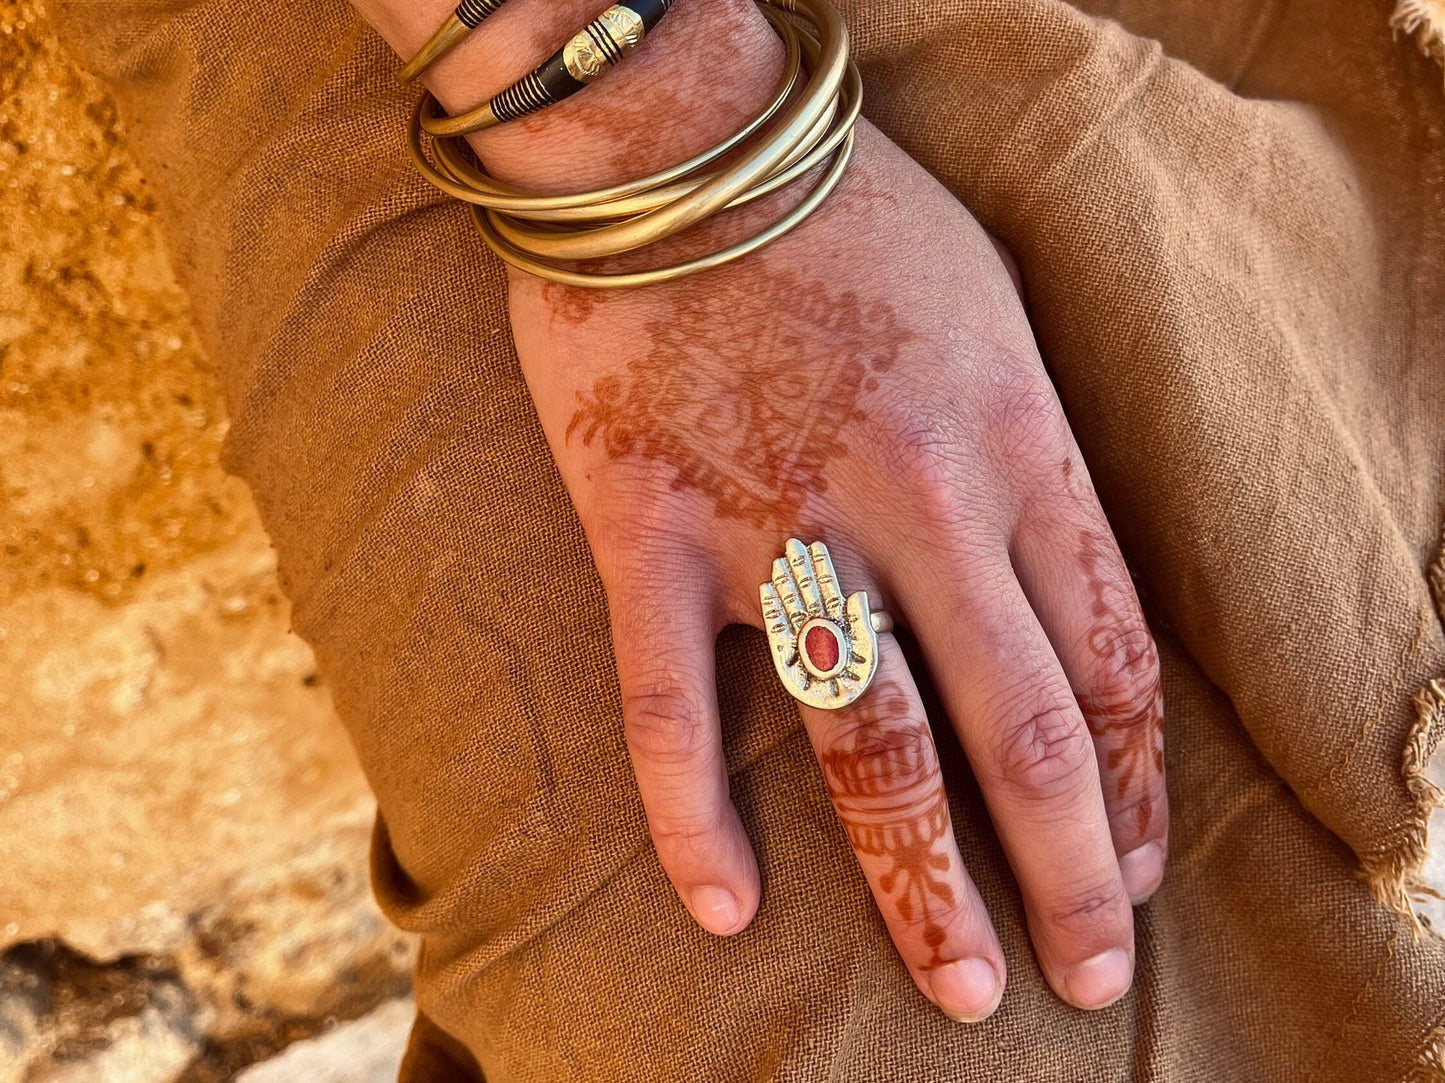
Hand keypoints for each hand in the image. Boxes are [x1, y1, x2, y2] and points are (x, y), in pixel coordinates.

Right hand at [351, 0, 1167, 1023]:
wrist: (677, 147)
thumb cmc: (852, 225)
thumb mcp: (1000, 318)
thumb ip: (1037, 463)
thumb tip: (1059, 602)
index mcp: (1019, 447)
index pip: (1110, 661)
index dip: (1134, 792)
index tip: (1138, 878)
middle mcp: (920, 502)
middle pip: (1020, 730)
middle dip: (1066, 878)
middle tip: (1087, 981)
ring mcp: (781, 520)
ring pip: (871, 741)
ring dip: (921, 883)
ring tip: (959, 985)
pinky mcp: (653, 528)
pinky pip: (669, 703)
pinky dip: (695, 816)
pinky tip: (725, 909)